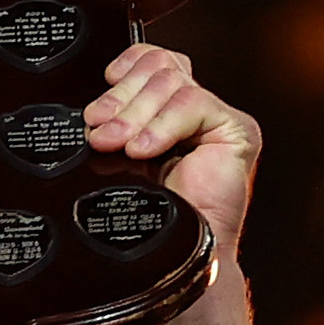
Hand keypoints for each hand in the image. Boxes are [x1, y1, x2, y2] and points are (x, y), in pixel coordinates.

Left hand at [85, 45, 258, 264]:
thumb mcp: (115, 166)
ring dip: (135, 114)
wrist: (175, 262)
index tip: (99, 94)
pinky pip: (194, 104)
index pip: (151, 62)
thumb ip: (111, 131)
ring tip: (115, 146)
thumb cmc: (146, 223)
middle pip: (159, 67)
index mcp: (163, 114)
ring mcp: (216, 119)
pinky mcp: (235, 131)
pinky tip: (145, 150)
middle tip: (97, 129)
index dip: (125, 66)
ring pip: (172, 81)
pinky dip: (163, 125)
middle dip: (120, 97)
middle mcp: (192, 111)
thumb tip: (88, 116)